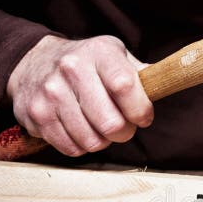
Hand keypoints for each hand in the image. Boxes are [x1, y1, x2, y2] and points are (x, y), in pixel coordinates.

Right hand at [7, 35, 153, 156]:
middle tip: (122, 126)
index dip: (141, 110)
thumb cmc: (87, 64)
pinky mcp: (36, 115)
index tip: (143, 117)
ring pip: (92, 141)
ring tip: (99, 126)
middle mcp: (72, 69)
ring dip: (103, 141)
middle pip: (111, 123)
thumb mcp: (116, 57)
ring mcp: (51, 92)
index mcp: (100, 52)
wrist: (34, 62)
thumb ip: (143, 74)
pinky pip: (71, 148)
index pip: (125, 86)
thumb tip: (168, 82)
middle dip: (124, 132)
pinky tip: (80, 129)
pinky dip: (82, 145)